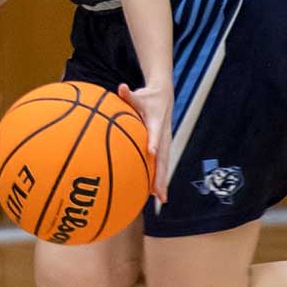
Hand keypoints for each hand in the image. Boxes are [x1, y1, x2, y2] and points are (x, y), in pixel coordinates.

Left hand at [117, 82, 173, 201]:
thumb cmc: (147, 98)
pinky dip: (160, 178)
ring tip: (161, 198)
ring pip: (164, 164)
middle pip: (163, 157)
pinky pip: (162, 164)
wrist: (164, 97)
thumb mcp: (138, 95)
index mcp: (157, 122)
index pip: (156, 133)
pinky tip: (156, 193)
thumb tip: (120, 88)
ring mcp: (165, 143)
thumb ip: (128, 94)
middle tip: (159, 190)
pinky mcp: (164, 147)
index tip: (152, 152)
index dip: (155, 142)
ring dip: (163, 181)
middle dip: (161, 174)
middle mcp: (164, 135)